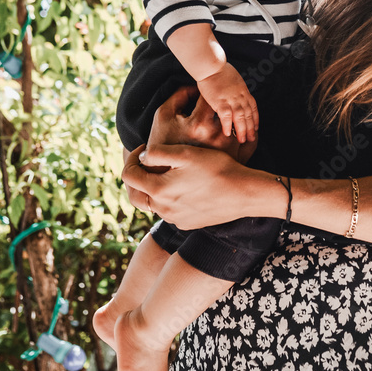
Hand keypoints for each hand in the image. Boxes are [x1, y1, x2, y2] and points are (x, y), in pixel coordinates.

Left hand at [122, 141, 254, 228]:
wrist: (242, 193)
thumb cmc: (216, 168)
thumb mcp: (185, 153)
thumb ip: (158, 152)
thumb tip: (143, 157)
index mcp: (158, 190)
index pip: (129, 176)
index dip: (131, 158)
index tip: (143, 148)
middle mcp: (163, 209)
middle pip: (134, 196)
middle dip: (134, 178)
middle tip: (142, 163)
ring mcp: (174, 218)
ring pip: (152, 204)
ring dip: (151, 188)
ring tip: (163, 172)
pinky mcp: (186, 223)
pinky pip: (169, 211)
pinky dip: (167, 198)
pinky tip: (181, 186)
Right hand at [146, 85, 255, 164]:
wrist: (164, 177)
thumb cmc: (162, 143)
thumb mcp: (163, 115)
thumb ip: (180, 94)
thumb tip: (197, 87)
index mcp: (199, 124)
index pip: (212, 97)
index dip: (207, 93)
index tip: (204, 96)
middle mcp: (217, 137)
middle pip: (230, 109)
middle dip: (224, 105)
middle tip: (217, 108)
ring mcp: (229, 151)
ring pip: (243, 124)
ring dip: (239, 117)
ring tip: (230, 118)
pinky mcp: (236, 161)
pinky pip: (251, 144)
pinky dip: (249, 135)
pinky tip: (240, 132)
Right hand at [197, 62, 258, 142]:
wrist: (212, 65)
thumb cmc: (219, 69)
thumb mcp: (233, 78)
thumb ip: (235, 88)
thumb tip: (236, 94)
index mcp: (243, 90)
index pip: (253, 107)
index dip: (255, 118)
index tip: (256, 127)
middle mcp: (240, 96)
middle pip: (248, 114)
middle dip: (250, 128)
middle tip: (251, 138)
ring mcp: (231, 99)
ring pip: (240, 117)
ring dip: (242, 129)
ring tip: (242, 140)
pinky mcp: (220, 101)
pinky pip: (226, 116)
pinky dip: (227, 125)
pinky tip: (227, 132)